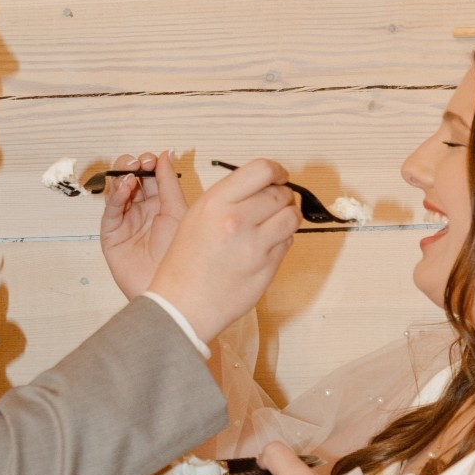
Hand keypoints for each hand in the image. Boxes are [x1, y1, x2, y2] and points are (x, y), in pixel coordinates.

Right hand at [99, 152, 186, 300]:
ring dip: (122, 177)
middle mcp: (142, 210)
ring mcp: (126, 221)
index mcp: (161, 203)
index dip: (149, 164)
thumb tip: (165, 154)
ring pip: (117, 191)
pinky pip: (110, 211)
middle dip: (133, 167)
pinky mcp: (112, 235)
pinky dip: (116, 197)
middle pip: (131, 179)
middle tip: (139, 163)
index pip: (150, 176)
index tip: (152, 158)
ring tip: (131, 171)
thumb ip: (168, 183)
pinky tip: (125, 188)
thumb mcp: (178, 212)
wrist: (173, 290)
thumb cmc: (182, 255)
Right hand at [148, 160, 297, 342]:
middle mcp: (236, 220)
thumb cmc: (186, 262)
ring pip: (291, 217)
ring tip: (274, 223)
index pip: (262, 169)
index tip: (279, 176)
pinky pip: (288, 242)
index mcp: (216, 202)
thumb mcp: (196, 216)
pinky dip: (282, 241)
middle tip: (275, 204)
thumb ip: (229, 196)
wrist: (182, 305)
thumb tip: (265, 183)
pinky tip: (265, 246)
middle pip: (280, 193)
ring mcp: (254, 245)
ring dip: (288, 217)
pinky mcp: (267, 267)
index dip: (277, 171)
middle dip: (283, 196)